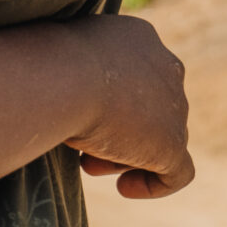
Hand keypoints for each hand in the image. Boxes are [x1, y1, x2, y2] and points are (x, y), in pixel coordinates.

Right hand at [63, 15, 193, 198]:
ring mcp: (175, 106)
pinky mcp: (172, 143)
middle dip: (117, 131)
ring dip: (125, 156)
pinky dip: (153, 184)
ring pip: (159, 139)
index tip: (79, 113)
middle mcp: (165, 66)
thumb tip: (70, 95)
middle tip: (83, 146)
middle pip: (150, 109)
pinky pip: (178, 173)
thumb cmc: (49, 61)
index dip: (110, 101)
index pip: (136, 75)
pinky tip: (123, 188)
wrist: (61, 76)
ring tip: (89, 165)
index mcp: (140, 38)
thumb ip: (79, 71)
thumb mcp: (63, 57)